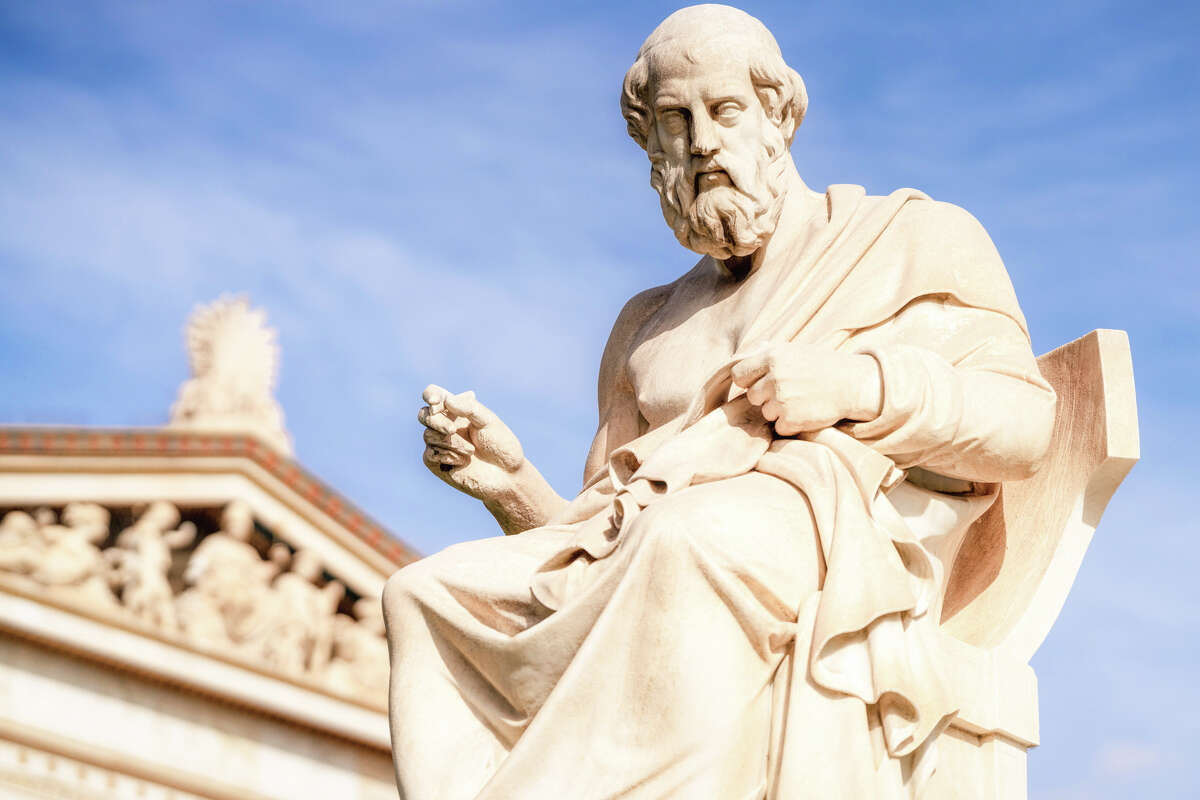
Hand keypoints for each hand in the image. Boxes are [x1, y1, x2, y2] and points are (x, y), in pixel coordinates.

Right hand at [419, 385, 525, 504]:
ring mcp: (439, 443)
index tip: (437, 402)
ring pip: (429, 435)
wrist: (506, 474)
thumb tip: (446, 400)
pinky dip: (447, 456)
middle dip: (436, 421)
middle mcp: (444, 424)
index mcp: (456, 409)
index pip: (434, 394)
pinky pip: (430, 455)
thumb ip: (469, 408)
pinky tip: (463, 462)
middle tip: (452, 430)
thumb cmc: (500, 444)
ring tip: (471, 451)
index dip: (431, 395)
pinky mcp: (436, 463)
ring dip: (451, 443)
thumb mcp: (489, 421)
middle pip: (424, 415)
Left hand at [730, 343, 881, 435]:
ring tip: (799, 400)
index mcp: (773, 357)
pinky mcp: (792, 420)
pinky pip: (779, 427)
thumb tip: (737, 357)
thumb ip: (766, 353)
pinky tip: (805, 412)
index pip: (739, 374)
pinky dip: (790, 424)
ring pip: (765, 413)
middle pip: (752, 396)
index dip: (748, 380)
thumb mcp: (794, 350)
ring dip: (778, 411)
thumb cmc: (822, 365)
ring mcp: (782, 400)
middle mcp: (775, 378)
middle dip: (765, 397)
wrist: (852, 384)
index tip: (760, 382)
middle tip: (787, 391)